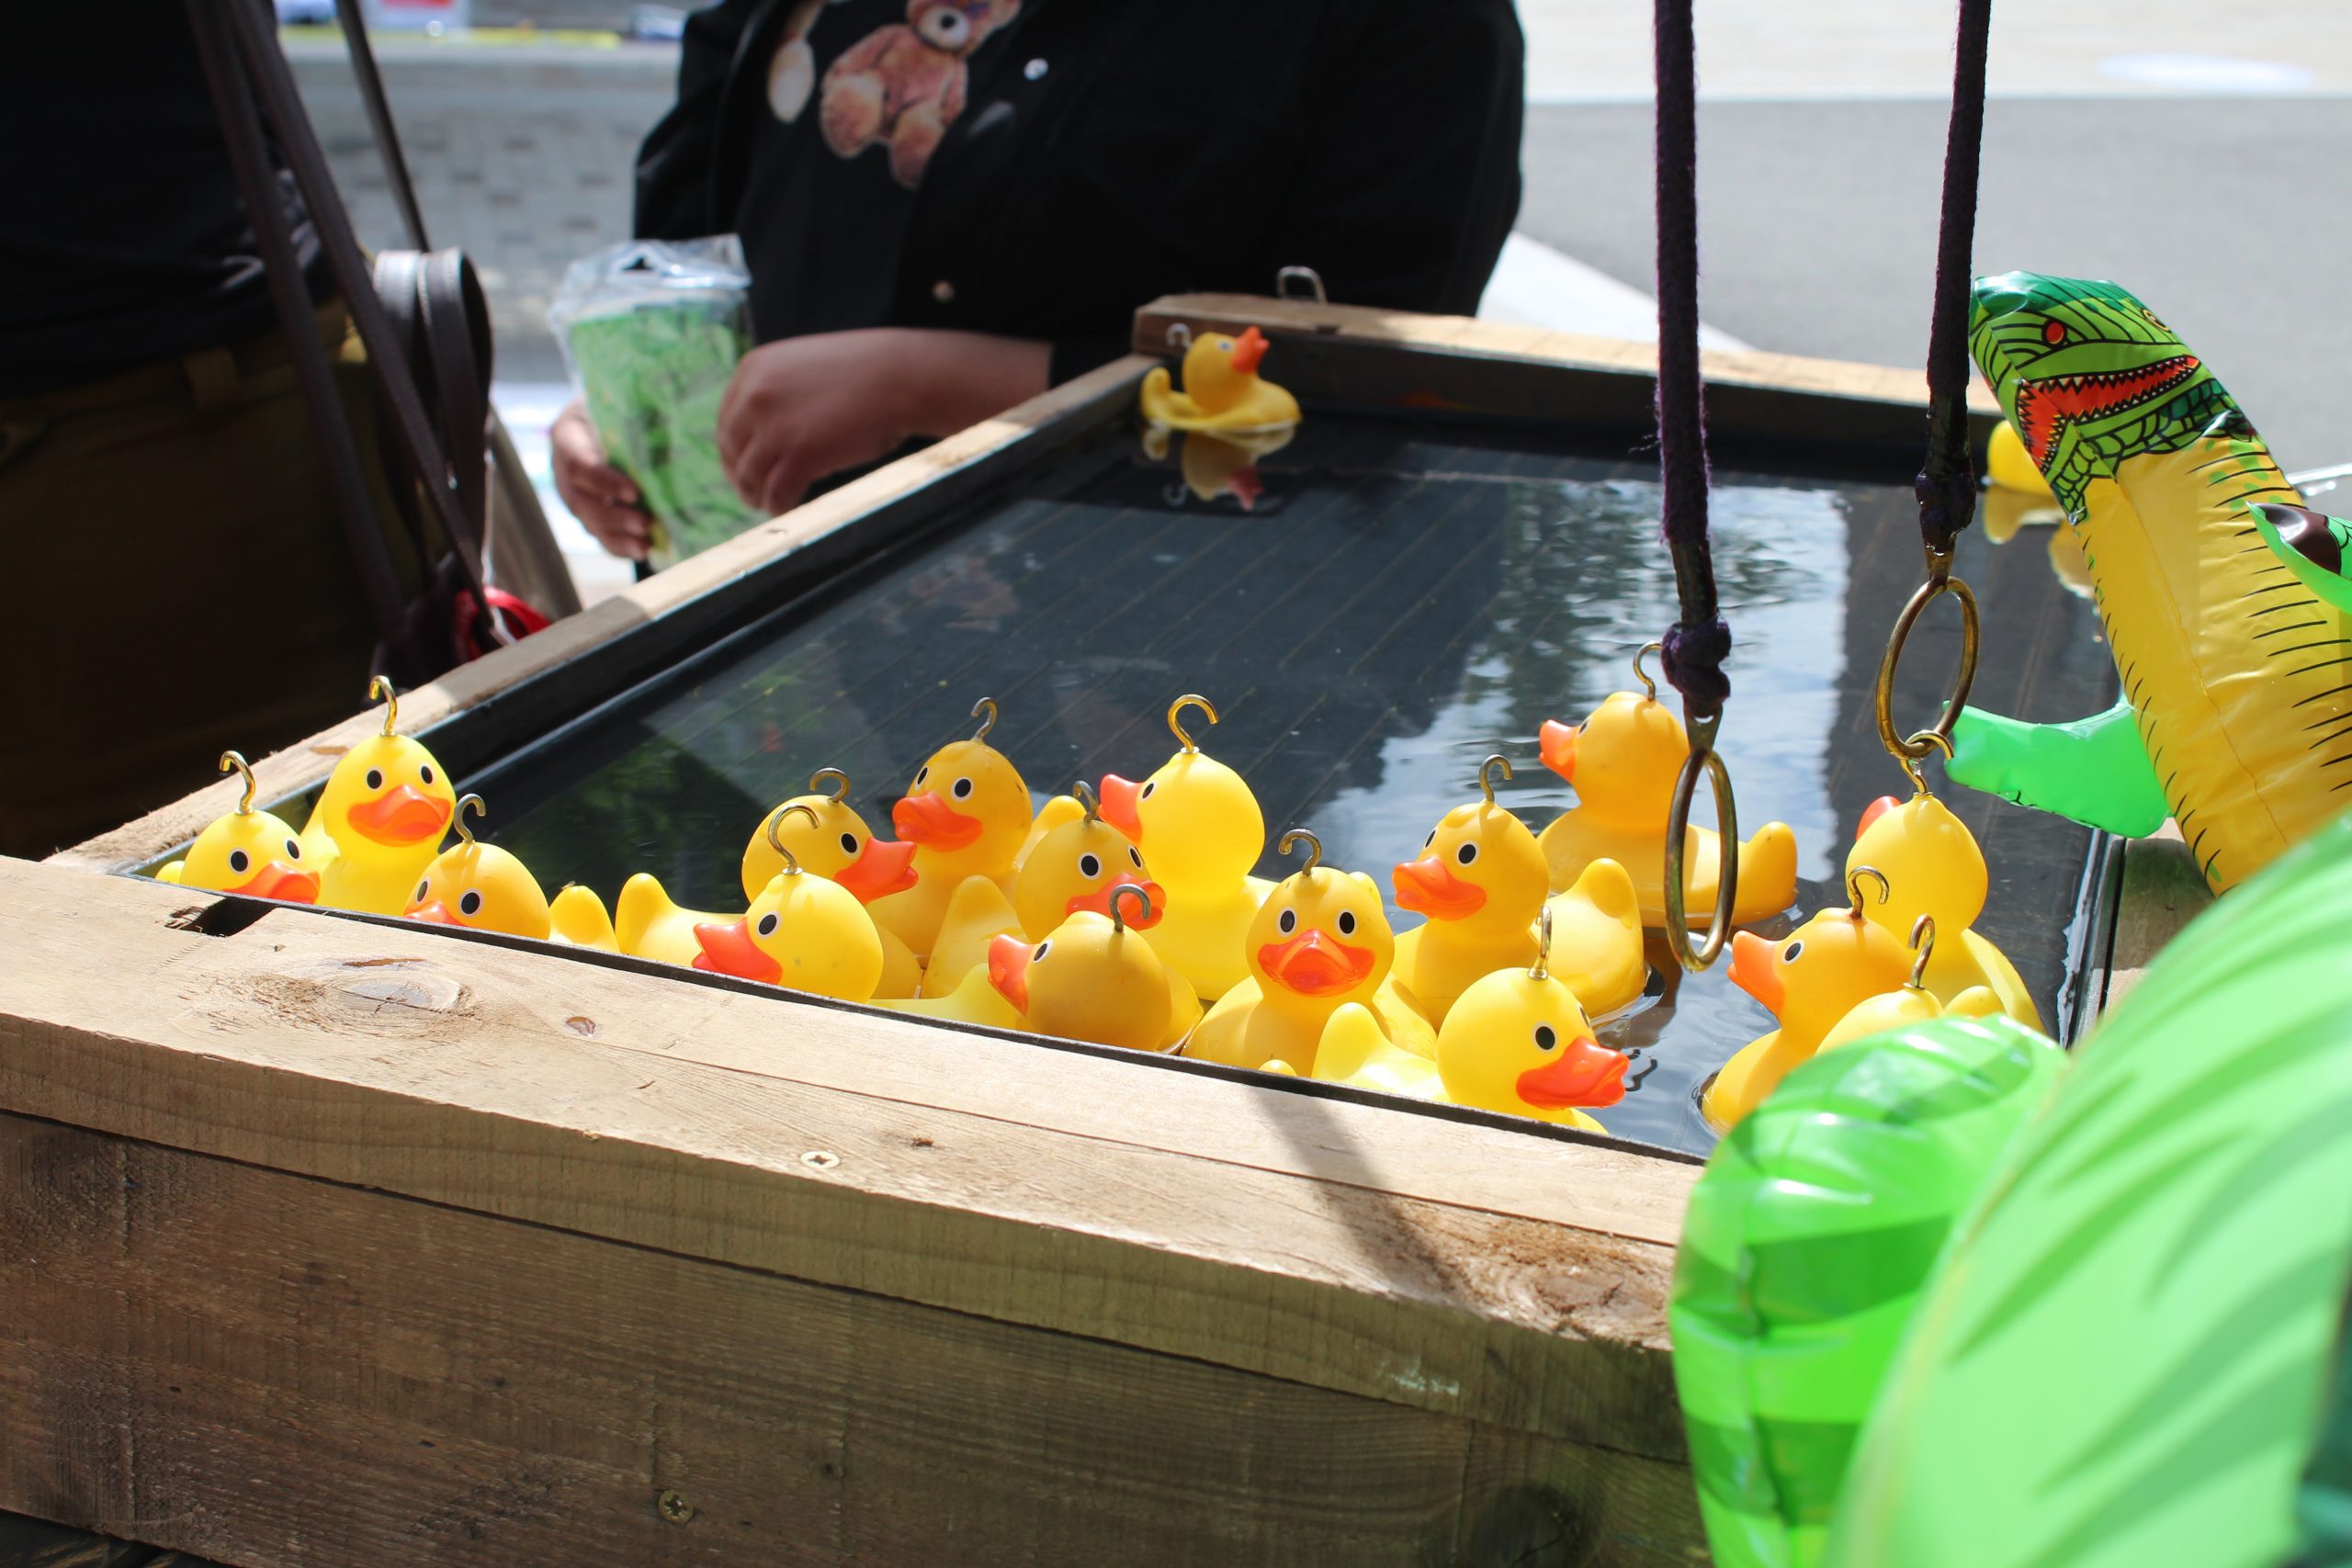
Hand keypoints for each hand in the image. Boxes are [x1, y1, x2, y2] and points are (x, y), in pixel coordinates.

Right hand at [550, 399, 650, 560]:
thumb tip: (677, 424)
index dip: (603, 482)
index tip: (633, 492)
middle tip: (645, 523)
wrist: (613, 414)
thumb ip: (637, 413)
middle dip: (613, 517)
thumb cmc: (622, 402)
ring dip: (618, 537)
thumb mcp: (623, 399)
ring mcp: (576, 494)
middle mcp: (564, 469)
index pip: (578, 463)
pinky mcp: (591, 512)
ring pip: (589, 523)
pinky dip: (621, 547)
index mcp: (568, 436)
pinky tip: (644, 550)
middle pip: (581, 501)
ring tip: (646, 543)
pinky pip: (600, 535)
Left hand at [718, 331, 920, 516]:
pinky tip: (788, 509)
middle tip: (752, 493)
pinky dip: (779, 506)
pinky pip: (776, 493)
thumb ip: (778, 392)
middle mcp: (755, 396)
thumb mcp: (805, 369)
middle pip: (732, 450)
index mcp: (754, 370)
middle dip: (741, 476)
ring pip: (750, 476)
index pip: (728, 420)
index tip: (743, 467)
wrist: (901, 378)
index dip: (734, 451)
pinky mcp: (799, 455)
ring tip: (770, 505)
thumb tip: (764, 430)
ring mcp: (775, 427)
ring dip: (757, 495)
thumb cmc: (865, 374)